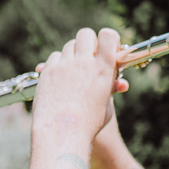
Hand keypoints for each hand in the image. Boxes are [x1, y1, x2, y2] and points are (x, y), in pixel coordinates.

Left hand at [31, 28, 127, 152]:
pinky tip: (61, 76)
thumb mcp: (106, 106)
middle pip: (86, 34)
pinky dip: (59, 63)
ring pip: (69, 45)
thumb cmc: (88, 125)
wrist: (62, 134)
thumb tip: (120, 83)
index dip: (109, 38)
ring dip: (73, 53)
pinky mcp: (48, 71)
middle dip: (88, 41)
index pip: (108, 35)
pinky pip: (55, 57)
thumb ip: (111, 89)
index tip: (108, 47)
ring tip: (75, 69)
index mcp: (104, 69)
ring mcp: (64, 65)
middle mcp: (84, 62)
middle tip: (90, 55)